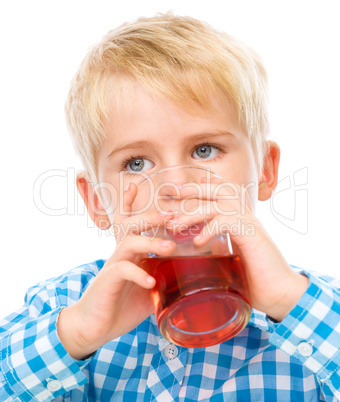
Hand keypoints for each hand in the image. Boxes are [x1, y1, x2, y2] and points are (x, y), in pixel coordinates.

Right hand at [57, 183, 174, 359]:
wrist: (94, 327)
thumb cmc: (120, 305)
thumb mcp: (148, 290)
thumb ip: (163, 279)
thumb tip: (188, 278)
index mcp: (129, 253)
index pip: (128, 223)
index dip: (130, 203)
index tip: (135, 184)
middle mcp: (120, 254)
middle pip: (130, 225)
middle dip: (149, 216)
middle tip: (170, 215)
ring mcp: (112, 265)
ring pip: (129, 242)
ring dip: (150, 242)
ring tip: (169, 247)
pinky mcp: (107, 280)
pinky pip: (122, 269)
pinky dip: (139, 274)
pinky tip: (151, 282)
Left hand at [165, 177, 308, 321]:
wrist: (281, 293)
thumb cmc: (255, 278)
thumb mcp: (231, 258)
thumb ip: (219, 246)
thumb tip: (200, 245)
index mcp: (240, 219)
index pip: (219, 194)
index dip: (199, 190)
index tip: (176, 195)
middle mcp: (245, 216)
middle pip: (218, 190)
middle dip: (192, 191)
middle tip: (170, 195)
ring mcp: (250, 223)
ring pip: (218, 204)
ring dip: (193, 213)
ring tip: (175, 226)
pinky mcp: (253, 235)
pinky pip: (227, 222)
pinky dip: (209, 229)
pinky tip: (197, 242)